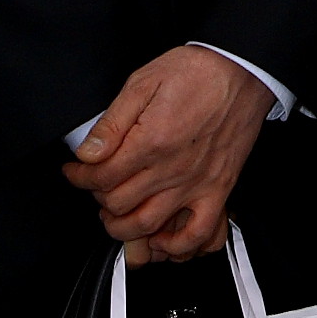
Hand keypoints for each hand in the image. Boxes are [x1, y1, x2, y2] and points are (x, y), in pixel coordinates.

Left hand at [65, 45, 272, 258]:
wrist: (242, 71)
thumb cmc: (196, 72)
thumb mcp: (143, 82)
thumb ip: (112, 122)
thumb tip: (87, 152)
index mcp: (150, 140)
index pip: (101, 176)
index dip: (79, 177)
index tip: (75, 171)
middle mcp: (172, 168)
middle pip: (118, 204)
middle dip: (97, 198)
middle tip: (96, 186)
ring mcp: (196, 183)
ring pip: (148, 225)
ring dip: (123, 228)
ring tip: (115, 215)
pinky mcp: (218, 189)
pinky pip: (198, 233)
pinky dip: (177, 246)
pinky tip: (161, 237)